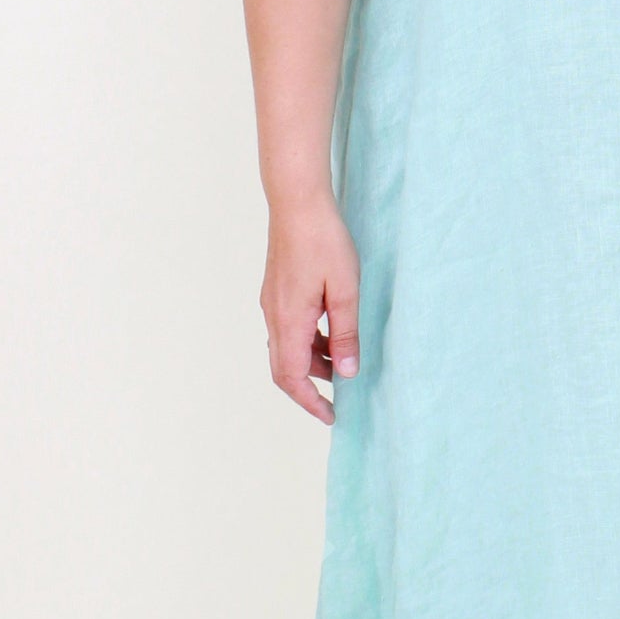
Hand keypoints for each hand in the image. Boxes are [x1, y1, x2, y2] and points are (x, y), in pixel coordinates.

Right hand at [261, 190, 360, 423]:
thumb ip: (345, 334)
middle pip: (284, 368)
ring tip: (342, 362)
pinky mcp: (276, 291)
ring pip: (287, 348)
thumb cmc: (324, 241)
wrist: (297, 202)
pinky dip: (308, 342)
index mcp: (289, 321)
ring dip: (312, 362)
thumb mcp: (345, 291)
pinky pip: (288, 329)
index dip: (310, 402)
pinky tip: (331, 332)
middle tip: (335, 401)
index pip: (292, 377)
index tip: (331, 416)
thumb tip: (346, 372)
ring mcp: (272, 303)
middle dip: (309, 389)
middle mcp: (274, 316)